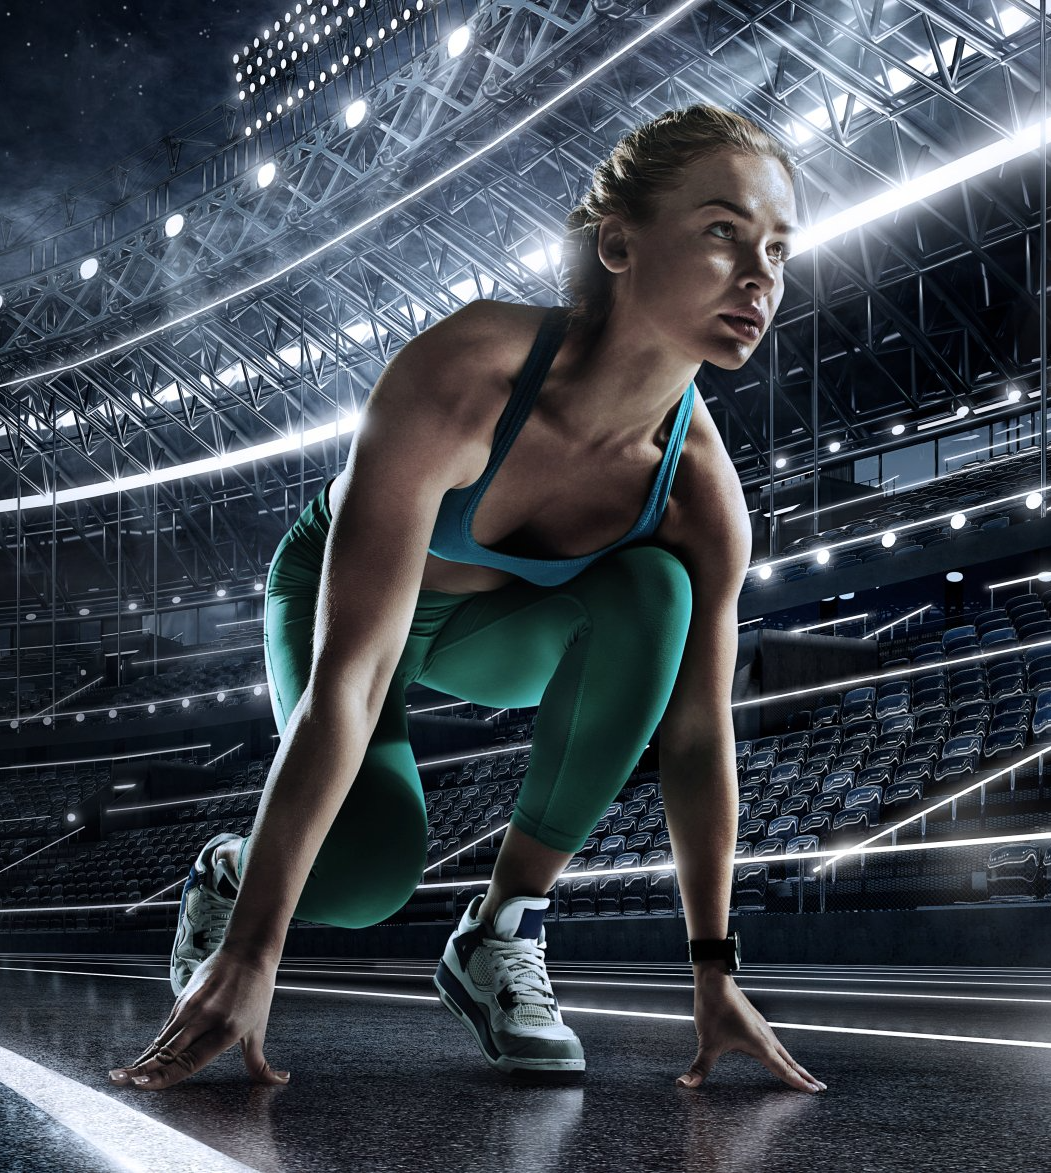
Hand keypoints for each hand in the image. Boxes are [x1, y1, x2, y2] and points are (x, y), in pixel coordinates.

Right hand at [108, 946, 288, 1090]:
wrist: (249, 951)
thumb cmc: (257, 992)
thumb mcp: (259, 1029)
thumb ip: (260, 1063)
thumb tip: (280, 1081)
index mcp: (225, 1031)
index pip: (188, 1061)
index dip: (163, 1076)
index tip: (142, 1086)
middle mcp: (205, 1019)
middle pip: (167, 1052)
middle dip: (142, 1070)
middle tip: (120, 1083)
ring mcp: (191, 1007)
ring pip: (162, 1040)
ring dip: (141, 1059)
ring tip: (120, 1075)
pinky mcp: (183, 999)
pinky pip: (166, 1027)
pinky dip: (154, 1044)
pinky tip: (142, 1057)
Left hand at [676, 970, 826, 1093]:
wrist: (715, 979)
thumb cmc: (713, 1009)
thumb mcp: (705, 1043)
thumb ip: (698, 1068)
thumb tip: (684, 1084)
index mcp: (760, 1045)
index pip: (783, 1070)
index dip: (798, 1082)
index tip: (814, 1091)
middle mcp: (766, 1036)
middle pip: (790, 1061)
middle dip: (804, 1076)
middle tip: (820, 1088)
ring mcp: (762, 1027)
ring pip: (783, 1051)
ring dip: (795, 1064)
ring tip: (805, 1075)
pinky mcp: (756, 1021)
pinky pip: (776, 1042)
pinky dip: (784, 1053)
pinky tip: (779, 1054)